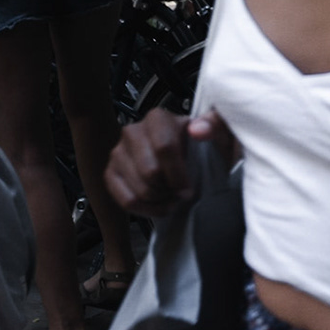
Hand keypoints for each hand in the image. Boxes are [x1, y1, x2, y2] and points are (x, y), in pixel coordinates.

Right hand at [105, 108, 234, 218]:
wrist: (189, 160)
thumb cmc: (202, 149)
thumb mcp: (219, 133)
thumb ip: (215, 125)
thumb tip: (197, 130)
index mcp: (157, 118)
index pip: (164, 147)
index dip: (178, 174)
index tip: (189, 188)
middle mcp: (132, 131)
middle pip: (150, 172)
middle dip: (169, 189)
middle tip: (180, 193)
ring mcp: (118, 152)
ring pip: (138, 189)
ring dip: (160, 201)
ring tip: (171, 196)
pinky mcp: (111, 173)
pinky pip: (125, 200)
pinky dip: (146, 210)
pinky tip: (159, 204)